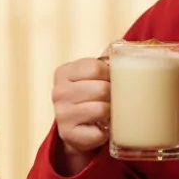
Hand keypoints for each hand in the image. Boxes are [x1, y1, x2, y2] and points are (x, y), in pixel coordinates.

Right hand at [52, 55, 109, 174]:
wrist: (78, 130)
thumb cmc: (91, 97)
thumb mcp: (93, 76)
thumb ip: (105, 61)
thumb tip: (120, 44)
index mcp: (64, 72)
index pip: (96, 67)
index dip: (110, 75)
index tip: (111, 82)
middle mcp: (58, 92)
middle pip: (101, 88)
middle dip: (114, 95)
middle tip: (112, 100)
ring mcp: (61, 114)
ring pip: (102, 109)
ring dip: (112, 113)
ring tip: (108, 114)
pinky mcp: (68, 134)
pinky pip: (100, 132)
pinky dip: (106, 132)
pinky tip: (101, 128)